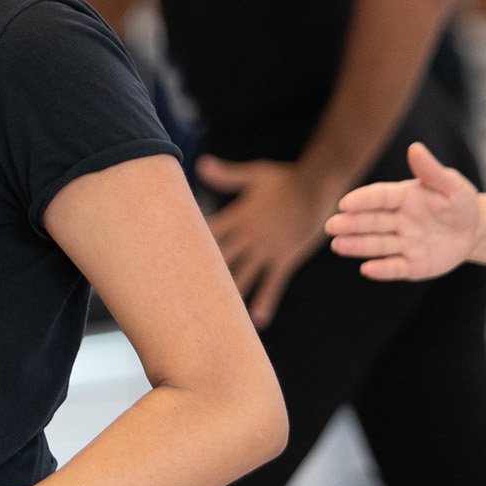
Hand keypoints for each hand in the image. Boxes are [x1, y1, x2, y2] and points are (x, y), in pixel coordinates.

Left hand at [193, 156, 337, 326]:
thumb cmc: (285, 179)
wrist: (320, 188)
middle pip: (218, 258)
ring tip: (209, 317)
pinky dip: (265, 301)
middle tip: (177, 295)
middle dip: (198, 274)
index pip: (206, 231)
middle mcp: (249, 236)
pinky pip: (273, 284)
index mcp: (238, 216)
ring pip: (241, 276)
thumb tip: (199, 164)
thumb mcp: (255, 175)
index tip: (165, 256)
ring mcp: (267, 250)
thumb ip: (226, 175)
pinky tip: (256, 320)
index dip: (186, 241)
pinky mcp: (285, 259)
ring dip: (227, 295)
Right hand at [324, 142, 478, 280]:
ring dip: (358, 246)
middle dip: (352, 224)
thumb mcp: (452, 186)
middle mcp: (398, 221)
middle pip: (372, 222)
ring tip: (338, 245)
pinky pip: (396, 267)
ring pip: (378, 244)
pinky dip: (382, 269)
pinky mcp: (412, 266)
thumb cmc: (460, 204)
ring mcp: (404, 244)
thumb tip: (414, 147)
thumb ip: (431, 171)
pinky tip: (366, 269)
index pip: (379, 197)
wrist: (475, 232)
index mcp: (403, 198)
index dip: (363, 200)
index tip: (344, 203)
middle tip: (332, 226)